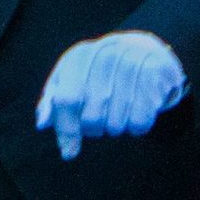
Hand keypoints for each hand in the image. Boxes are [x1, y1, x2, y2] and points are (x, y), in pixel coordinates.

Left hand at [34, 32, 186, 158]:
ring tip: (120, 110)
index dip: (66, 129)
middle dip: (94, 129)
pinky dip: (137, 126)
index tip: (69, 151)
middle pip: (91, 118)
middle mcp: (105, 56)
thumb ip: (54, 100)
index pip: (67, 100)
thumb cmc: (99, 72)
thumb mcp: (71, 78)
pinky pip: (140, 122)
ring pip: (116, 124)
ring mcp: (132, 63)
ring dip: (116, 127)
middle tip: (101, 118)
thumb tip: (43, 124)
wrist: (143, 48)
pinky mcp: (156, 74)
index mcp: (79, 57)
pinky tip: (137, 111)